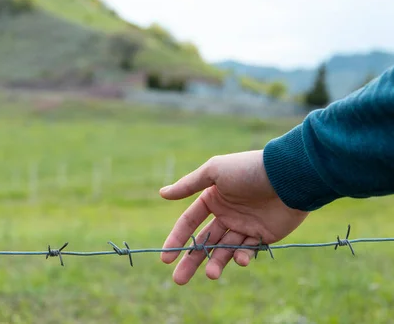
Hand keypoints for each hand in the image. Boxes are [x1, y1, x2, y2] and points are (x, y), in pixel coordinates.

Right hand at [159, 150, 308, 284]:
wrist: (288, 176)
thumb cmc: (248, 170)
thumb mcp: (213, 171)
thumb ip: (188, 185)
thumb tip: (162, 193)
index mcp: (212, 199)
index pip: (189, 223)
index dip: (176, 240)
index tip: (165, 258)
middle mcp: (226, 214)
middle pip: (203, 242)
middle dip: (190, 261)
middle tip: (178, 280)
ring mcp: (244, 226)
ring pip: (224, 250)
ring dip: (216, 264)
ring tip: (211, 275)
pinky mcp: (263, 236)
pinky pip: (247, 251)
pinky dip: (242, 257)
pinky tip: (240, 259)